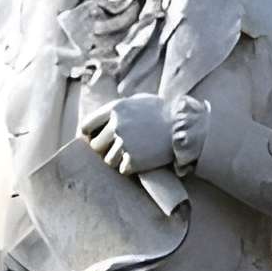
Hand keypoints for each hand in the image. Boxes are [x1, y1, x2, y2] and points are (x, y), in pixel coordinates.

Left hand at [83, 95, 203, 176]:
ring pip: (108, 160)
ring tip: (131, 154)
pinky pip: (122, 169)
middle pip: (96, 145)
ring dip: (117, 159)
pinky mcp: (134, 161)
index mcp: (115, 108)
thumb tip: (101, 118)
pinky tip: (140, 160)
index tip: (94, 138)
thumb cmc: (162, 112)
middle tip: (116, 148)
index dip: (89, 133)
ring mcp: (124, 144)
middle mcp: (116, 126)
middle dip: (104, 148)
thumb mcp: (138, 101)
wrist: (184, 127)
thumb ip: (118, 108)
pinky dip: (130, 167)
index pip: (87, 125)